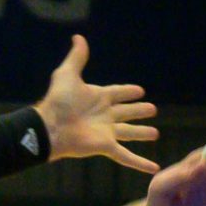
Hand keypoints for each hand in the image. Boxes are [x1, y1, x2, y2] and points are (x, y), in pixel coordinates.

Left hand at [33, 35, 160, 173]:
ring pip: (130, 132)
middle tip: (152, 109)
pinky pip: (127, 156)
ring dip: (142, 133)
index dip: (129, 91)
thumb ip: (77, 58)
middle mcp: (105, 115)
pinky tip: (153, 168)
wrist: (50, 127)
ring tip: (155, 133)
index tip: (140, 91)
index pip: (118, 93)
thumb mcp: (67, 74)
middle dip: (139, 111)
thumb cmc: (57, 101)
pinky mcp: (106, 146)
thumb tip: (78, 37)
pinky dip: (140, 163)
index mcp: (99, 97)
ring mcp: (107, 132)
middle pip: (127, 112)